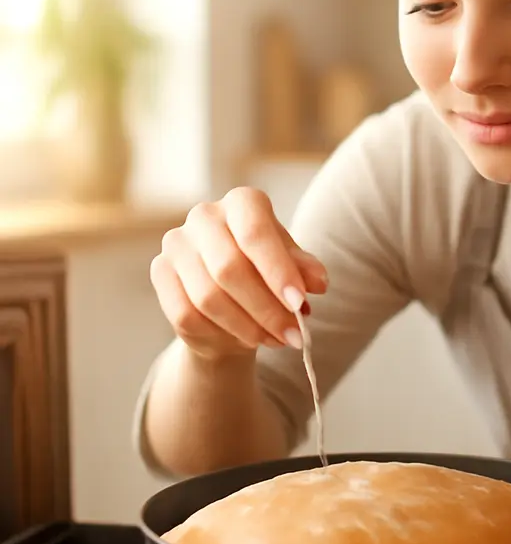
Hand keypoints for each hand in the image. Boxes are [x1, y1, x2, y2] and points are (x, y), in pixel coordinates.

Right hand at [150, 187, 328, 359]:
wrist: (229, 293)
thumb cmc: (266, 271)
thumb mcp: (291, 266)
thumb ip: (304, 270)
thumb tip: (318, 282)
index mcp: (242, 203)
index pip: (256, 232)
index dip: (278, 270)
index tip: (299, 302)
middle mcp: (204, 216)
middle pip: (230, 268)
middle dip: (267, 309)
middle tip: (294, 335)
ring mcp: (177, 244)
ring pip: (209, 297)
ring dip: (248, 327)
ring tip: (275, 340)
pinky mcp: (160, 273)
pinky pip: (187, 314)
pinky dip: (221, 333)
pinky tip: (245, 340)